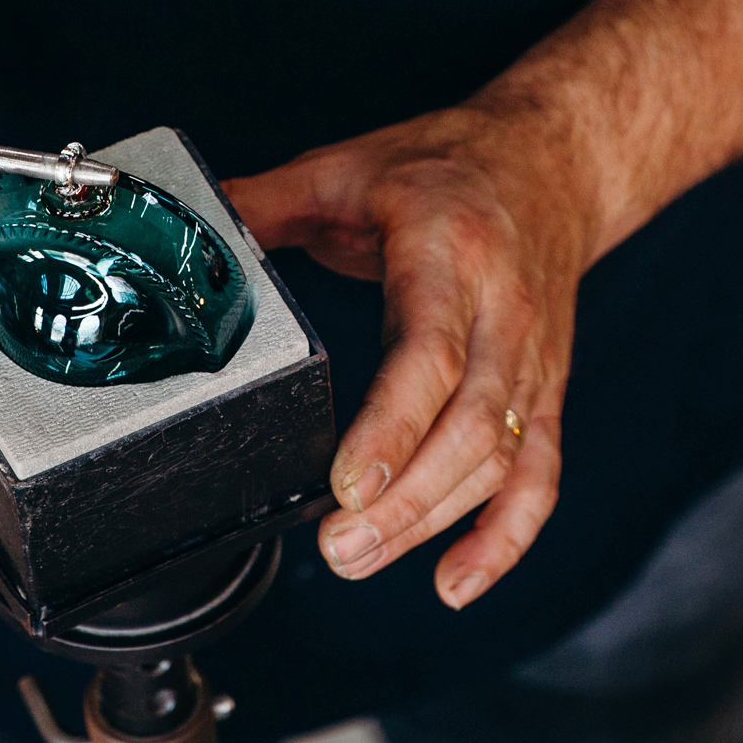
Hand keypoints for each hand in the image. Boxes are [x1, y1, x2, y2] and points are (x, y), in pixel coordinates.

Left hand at [223, 104, 595, 607]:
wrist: (553, 161)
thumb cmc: (449, 165)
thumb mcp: (347, 167)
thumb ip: (263, 202)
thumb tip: (189, 228)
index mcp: (450, 250)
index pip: (431, 352)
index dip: (393, 426)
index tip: (347, 482)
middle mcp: (503, 311)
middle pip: (471, 424)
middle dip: (405, 499)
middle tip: (338, 546)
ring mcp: (534, 357)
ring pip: (500, 459)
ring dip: (435, 522)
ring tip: (362, 558)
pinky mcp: (547, 390)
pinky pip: (539, 475)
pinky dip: (504, 537)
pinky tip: (455, 580)